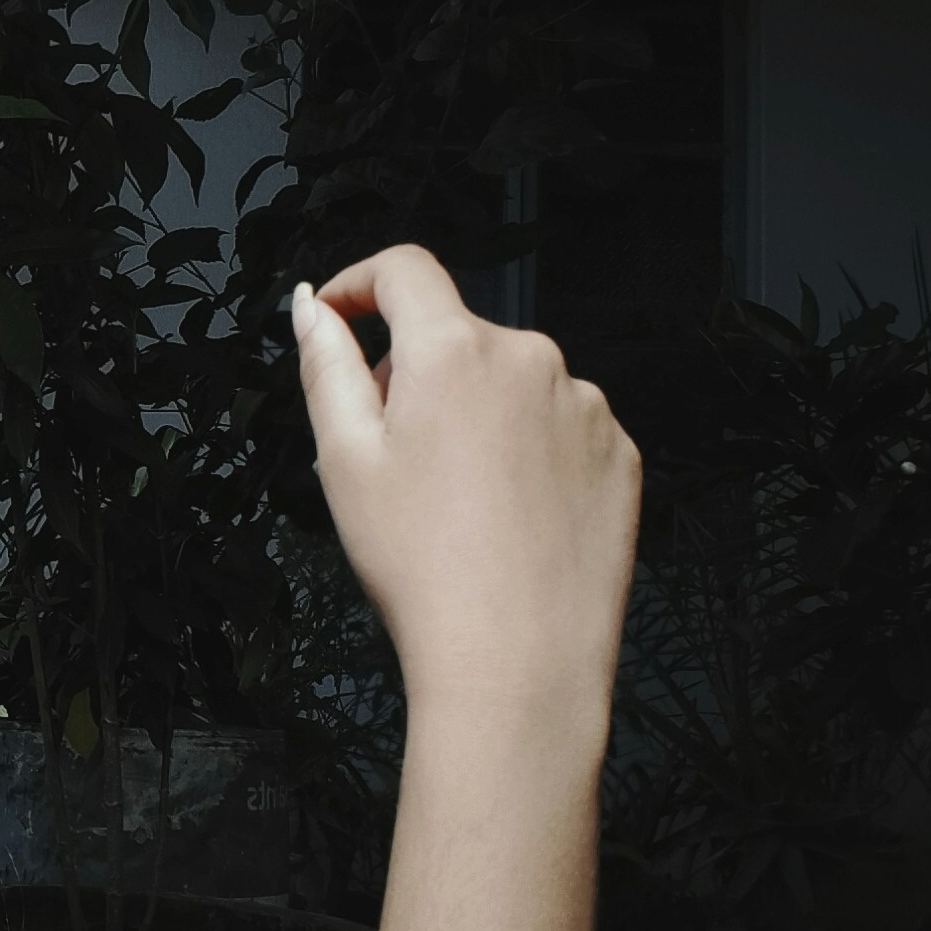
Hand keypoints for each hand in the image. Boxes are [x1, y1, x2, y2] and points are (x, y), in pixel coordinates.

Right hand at [292, 246, 639, 724]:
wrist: (515, 660)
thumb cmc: (420, 565)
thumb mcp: (344, 460)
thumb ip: (325, 365)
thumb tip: (311, 306)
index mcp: (454, 349)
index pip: (405, 270)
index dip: (360, 283)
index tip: (339, 316)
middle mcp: (531, 358)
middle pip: (457, 336)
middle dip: (417, 375)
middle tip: (391, 458)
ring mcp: (585, 406)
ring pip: (510, 384)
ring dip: (476, 414)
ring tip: (456, 503)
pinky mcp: (618, 454)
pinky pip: (559, 427)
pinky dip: (527, 453)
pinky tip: (507, 518)